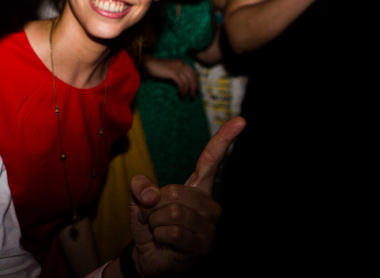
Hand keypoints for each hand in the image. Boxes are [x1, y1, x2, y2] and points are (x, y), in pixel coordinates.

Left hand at [128, 116, 245, 276]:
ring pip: (172, 212)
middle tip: (152, 218)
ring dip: (154, 222)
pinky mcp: (204, 245)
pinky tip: (165, 242)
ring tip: (159, 230)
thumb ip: (140, 186)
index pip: (211, 160)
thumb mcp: (138, 200)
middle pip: (174, 192)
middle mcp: (209, 204)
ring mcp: (209, 226)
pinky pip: (173, 231)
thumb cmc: (150, 226)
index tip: (241, 121)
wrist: (148, 259)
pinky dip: (160, 236)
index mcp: (197, 187)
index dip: (224, 139)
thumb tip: (150, 192)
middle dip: (151, 206)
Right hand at [143, 57, 198, 97]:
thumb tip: (184, 81)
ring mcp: (177, 68)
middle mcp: (181, 64)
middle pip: (193, 77)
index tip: (195, 88)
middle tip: (193, 95)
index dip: (196, 81)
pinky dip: (182, 90)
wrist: (148, 64)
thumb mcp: (170, 67)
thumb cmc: (157, 67)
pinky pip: (182, 84)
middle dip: (194, 87)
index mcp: (181, 62)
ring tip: (184, 96)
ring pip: (188, 81)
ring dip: (188, 90)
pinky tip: (179, 93)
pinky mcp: (173, 73)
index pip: (193, 72)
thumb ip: (177, 71)